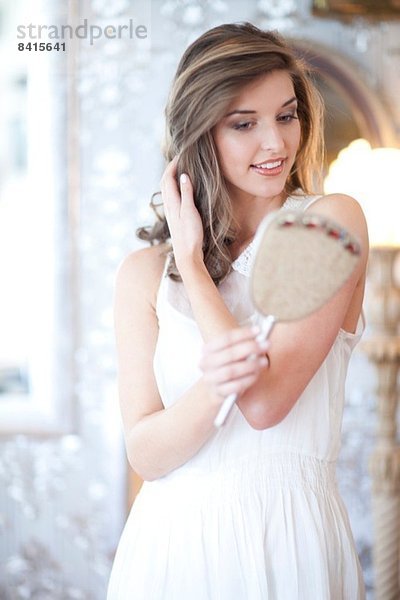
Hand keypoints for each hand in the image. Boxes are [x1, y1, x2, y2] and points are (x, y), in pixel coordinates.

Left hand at [160, 156, 203, 271]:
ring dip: (170, 178)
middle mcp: (169, 206)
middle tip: (178, 159)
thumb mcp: (190, 212)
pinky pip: (171, 198)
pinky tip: (180, 190)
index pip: (168, 178)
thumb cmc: (190, 235)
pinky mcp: (175, 218)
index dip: (172, 165)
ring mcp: (171, 213)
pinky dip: (174, 188)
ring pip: (167, 190)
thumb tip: (183, 175)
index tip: (180, 155)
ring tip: (178, 170)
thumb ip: (186, 193)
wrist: (187, 255)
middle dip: (169, 169)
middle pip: (165, 183)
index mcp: (172, 203)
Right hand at [199, 326, 269, 399]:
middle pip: (230, 353)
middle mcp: (206, 363)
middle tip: (266, 345)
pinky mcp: (218, 393)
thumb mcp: (232, 354)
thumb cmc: (226, 367)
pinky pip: (235, 386)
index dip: (243, 334)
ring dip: (250, 365)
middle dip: (250, 348)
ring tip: (264, 362)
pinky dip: (248, 379)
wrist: (213, 390)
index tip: (259, 330)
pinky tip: (256, 375)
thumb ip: (244, 346)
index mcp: (207, 349)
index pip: (226, 338)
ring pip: (231, 371)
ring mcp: (210, 379)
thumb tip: (261, 340)